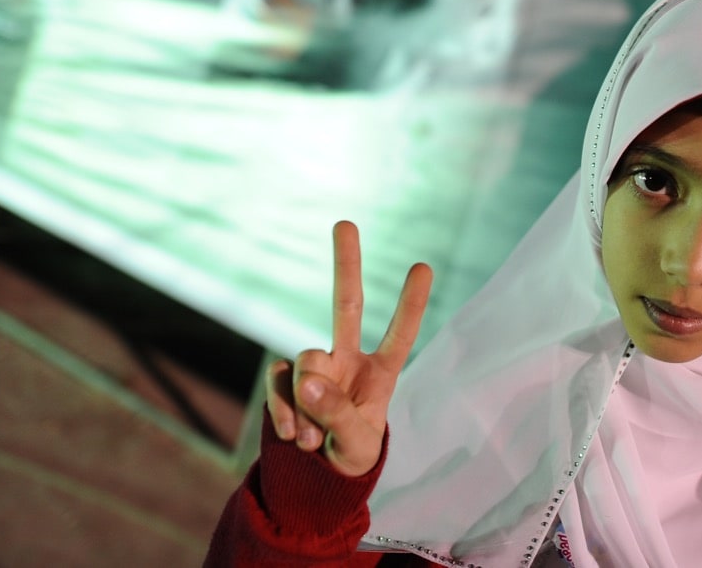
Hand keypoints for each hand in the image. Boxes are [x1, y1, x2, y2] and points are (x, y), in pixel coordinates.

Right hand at [267, 221, 432, 477]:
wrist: (315, 478)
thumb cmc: (350, 456)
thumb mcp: (356, 443)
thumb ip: (336, 412)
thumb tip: (304, 379)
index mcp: (381, 373)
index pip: (400, 335)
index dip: (410, 303)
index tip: (423, 266)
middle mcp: (349, 360)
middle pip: (346, 305)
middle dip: (345, 264)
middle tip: (345, 221)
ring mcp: (315, 368)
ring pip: (305, 362)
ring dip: (306, 403)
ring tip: (314, 438)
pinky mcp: (284, 380)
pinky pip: (278, 383)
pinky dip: (283, 410)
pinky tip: (294, 435)